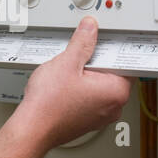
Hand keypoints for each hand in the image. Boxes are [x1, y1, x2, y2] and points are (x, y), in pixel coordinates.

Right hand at [11, 17, 132, 151]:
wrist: (32, 128)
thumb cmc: (49, 105)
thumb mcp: (67, 62)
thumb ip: (82, 42)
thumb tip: (90, 29)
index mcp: (117, 92)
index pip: (125, 62)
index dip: (111, 47)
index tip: (101, 40)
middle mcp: (113, 107)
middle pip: (112, 73)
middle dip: (96, 61)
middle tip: (78, 55)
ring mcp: (100, 116)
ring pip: (99, 85)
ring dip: (86, 75)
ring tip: (68, 72)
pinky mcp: (88, 120)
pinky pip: (90, 97)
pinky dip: (80, 89)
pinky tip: (64, 85)